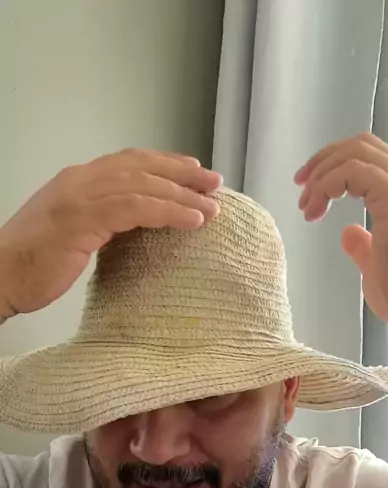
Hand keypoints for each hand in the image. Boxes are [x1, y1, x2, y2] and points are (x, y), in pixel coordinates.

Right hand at [0, 149, 222, 317]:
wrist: (0, 274)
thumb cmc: (33, 265)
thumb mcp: (72, 234)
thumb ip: (99, 222)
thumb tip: (131, 229)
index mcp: (78, 181)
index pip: (129, 162)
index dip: (164, 164)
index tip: (193, 172)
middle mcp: (81, 180)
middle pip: (142, 166)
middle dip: (182, 174)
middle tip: (215, 183)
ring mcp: (81, 196)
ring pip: (144, 184)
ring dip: (183, 194)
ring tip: (213, 204)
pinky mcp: (84, 218)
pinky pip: (138, 208)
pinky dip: (170, 212)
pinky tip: (193, 220)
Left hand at [294, 132, 387, 331]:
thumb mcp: (376, 267)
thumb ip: (363, 247)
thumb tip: (347, 233)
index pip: (370, 158)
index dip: (334, 166)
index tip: (310, 191)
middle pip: (362, 145)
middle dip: (324, 159)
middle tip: (301, 185)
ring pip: (357, 152)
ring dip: (322, 173)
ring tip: (306, 204)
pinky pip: (354, 171)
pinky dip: (329, 183)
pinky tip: (317, 208)